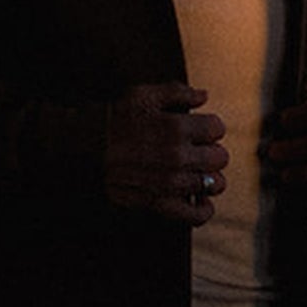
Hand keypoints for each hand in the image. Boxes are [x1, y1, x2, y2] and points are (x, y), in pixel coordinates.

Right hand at [104, 82, 228, 226]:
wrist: (87, 148)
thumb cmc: (115, 118)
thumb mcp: (142, 95)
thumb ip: (177, 92)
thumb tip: (204, 96)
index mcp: (177, 127)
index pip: (217, 128)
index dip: (209, 126)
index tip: (197, 129)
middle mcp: (177, 156)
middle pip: (220, 157)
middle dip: (210, 151)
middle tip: (196, 150)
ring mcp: (171, 183)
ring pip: (214, 184)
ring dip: (209, 177)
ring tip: (196, 172)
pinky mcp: (160, 203)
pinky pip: (197, 214)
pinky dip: (204, 209)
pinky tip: (199, 198)